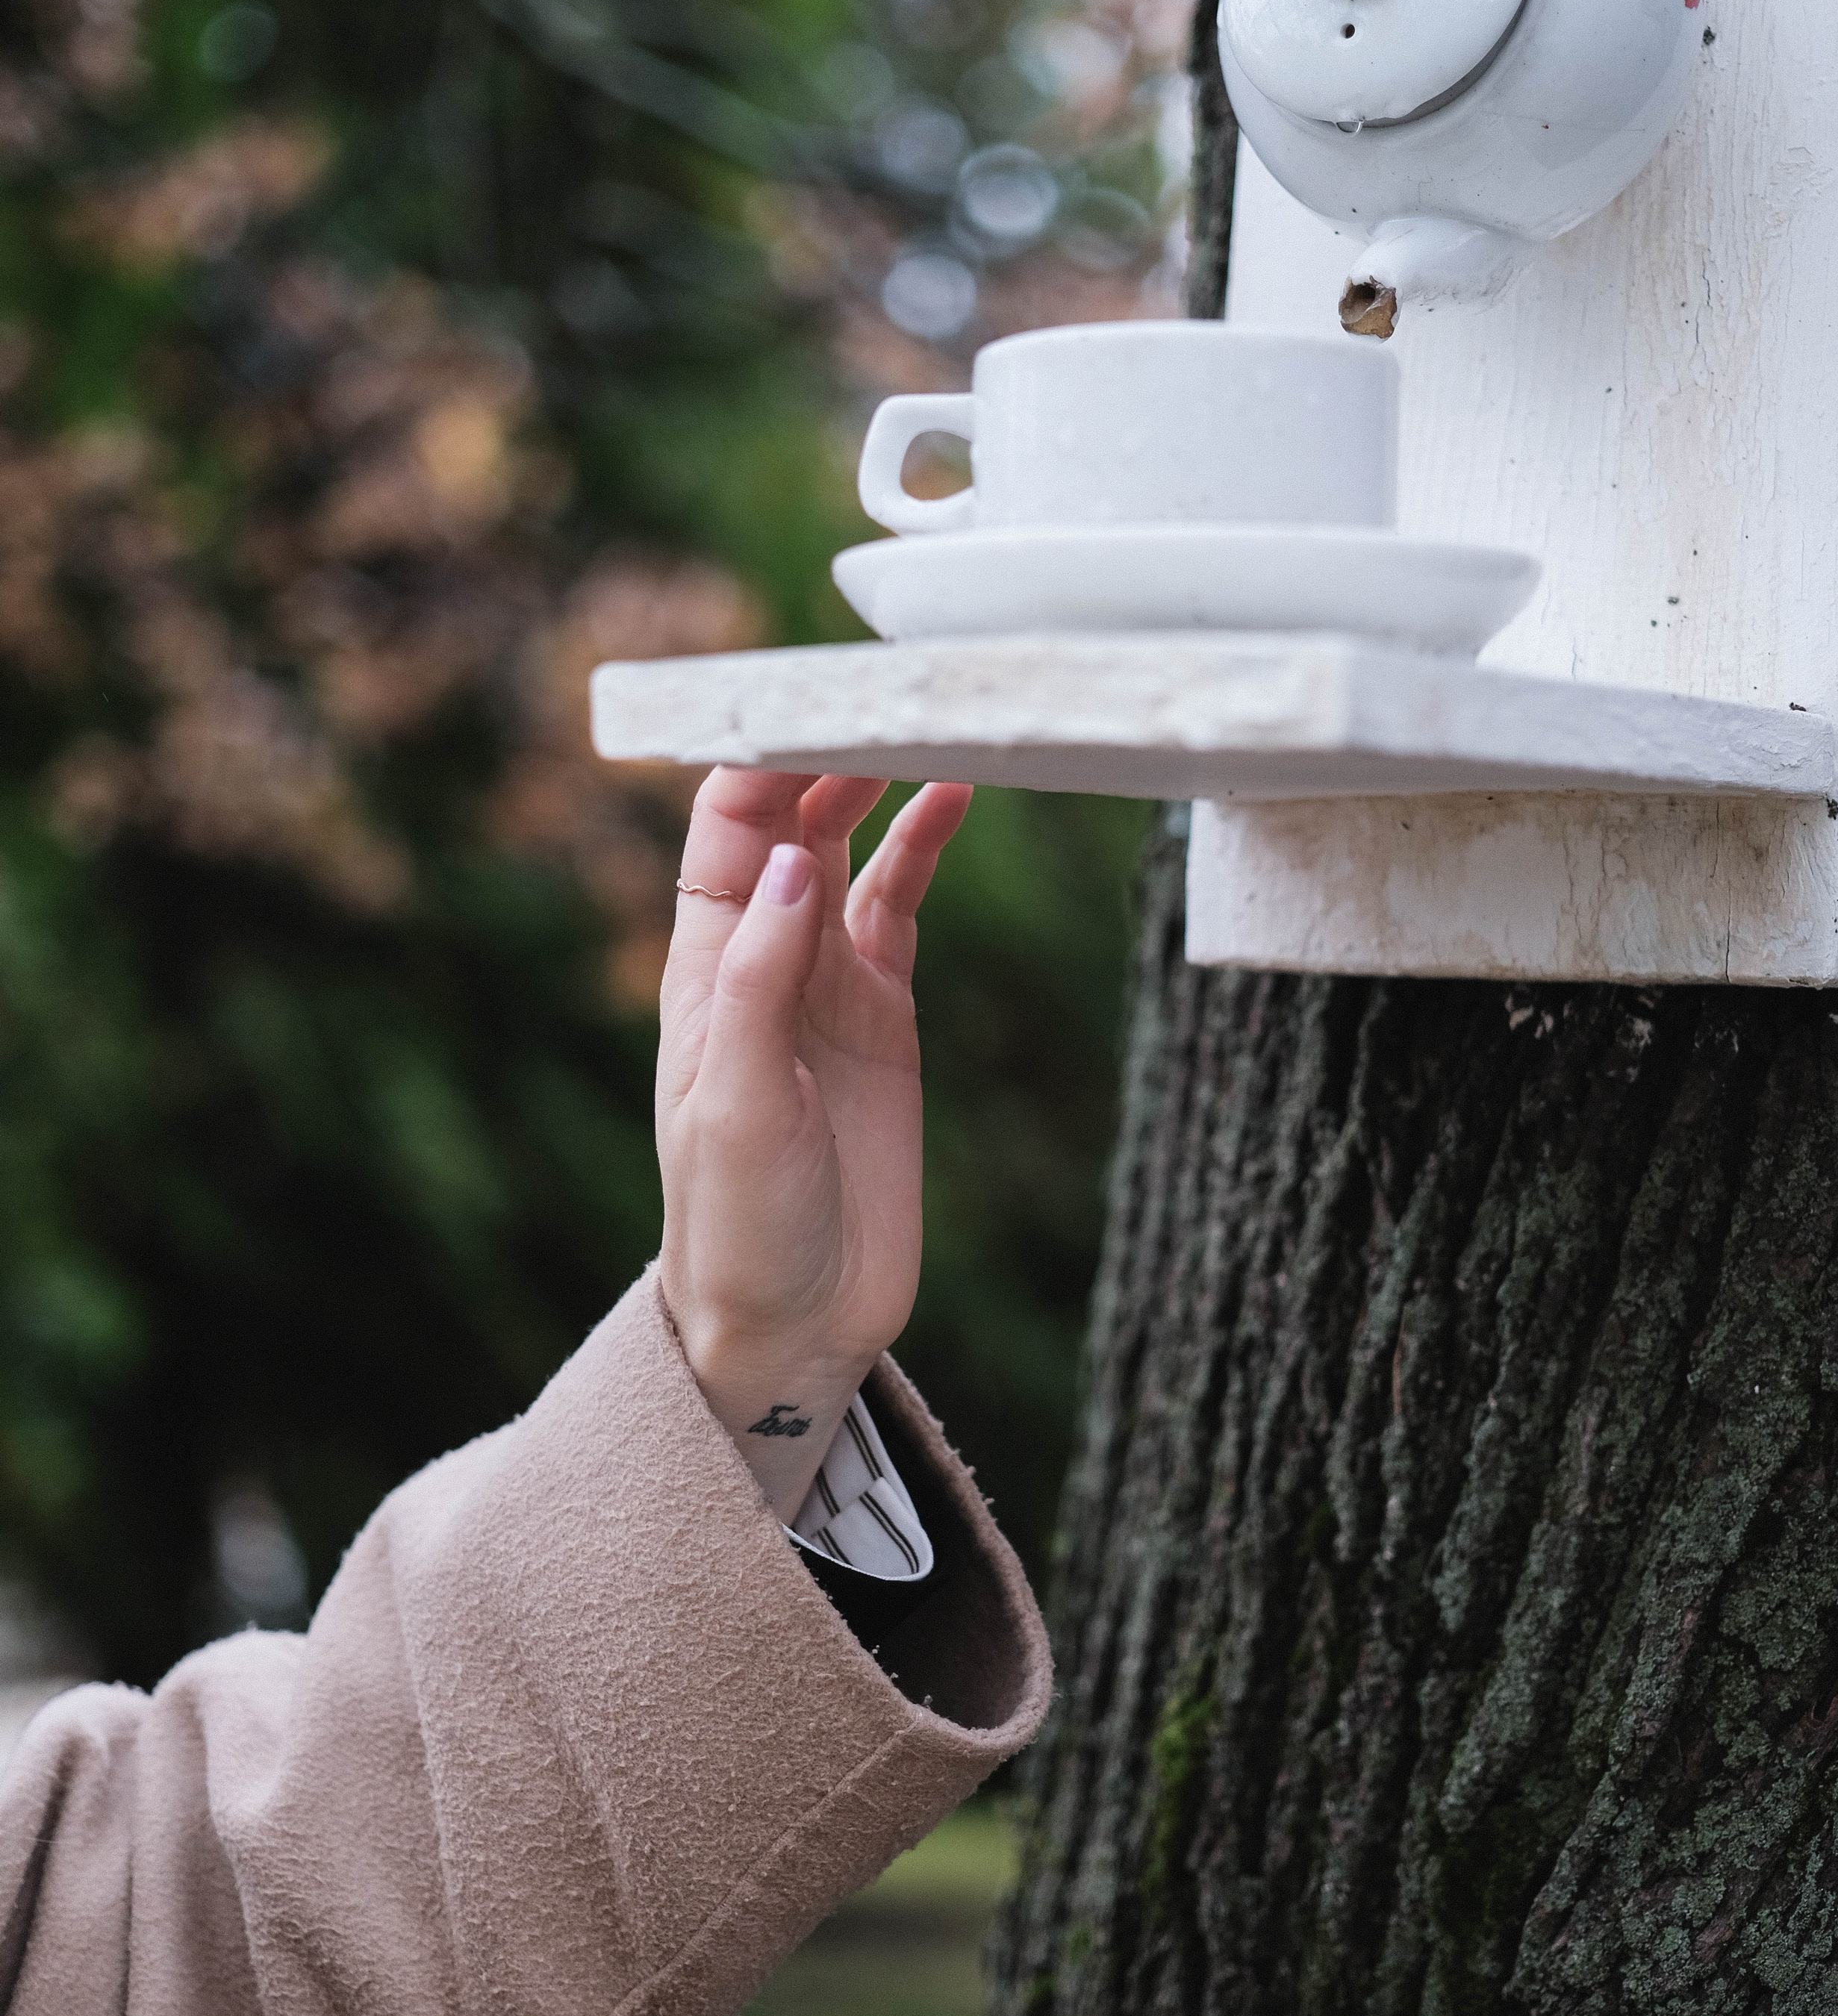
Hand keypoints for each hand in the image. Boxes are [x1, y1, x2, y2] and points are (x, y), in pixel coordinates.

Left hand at [656, 765, 970, 1516]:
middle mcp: (763, 957)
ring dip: (877, 781)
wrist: (795, 1322)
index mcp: (705, 970)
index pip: (725, 833)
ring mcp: (826, 979)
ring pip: (850, 845)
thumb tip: (795, 860)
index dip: (757, 761)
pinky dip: (924, 844)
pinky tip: (954, 794)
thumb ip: (761, 983)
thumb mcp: (737, 1108)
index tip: (805, 702)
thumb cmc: (738, 1226)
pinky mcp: (884, 1010)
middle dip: (826, 750)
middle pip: (789, 819)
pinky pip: (900, 901)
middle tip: (885, 692)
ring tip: (925, 719)